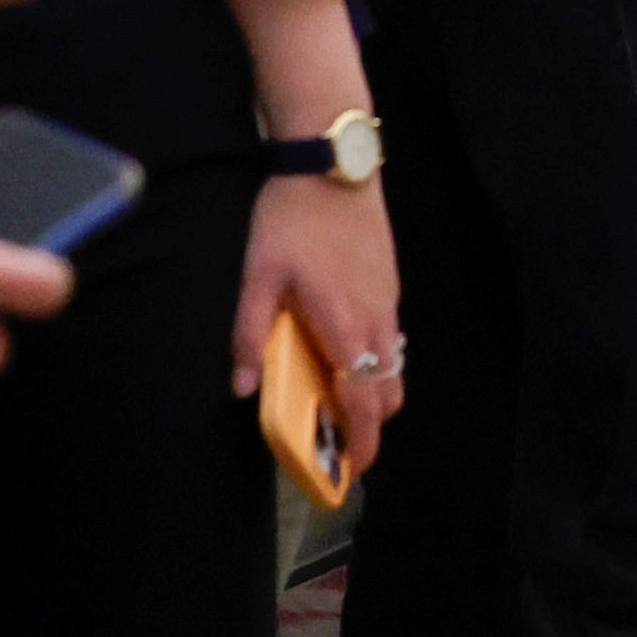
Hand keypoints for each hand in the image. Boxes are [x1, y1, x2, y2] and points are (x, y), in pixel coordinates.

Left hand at [235, 172, 402, 480]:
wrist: (334, 169)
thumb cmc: (292, 222)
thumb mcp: (256, 277)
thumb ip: (249, 334)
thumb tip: (242, 387)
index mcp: (344, 328)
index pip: (363, 400)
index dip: (362, 439)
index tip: (354, 467)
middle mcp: (376, 322)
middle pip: (389, 390)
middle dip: (371, 422)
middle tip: (340, 437)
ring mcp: (389, 302)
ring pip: (394, 364)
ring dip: (375, 391)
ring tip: (341, 397)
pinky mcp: (390, 284)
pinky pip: (391, 337)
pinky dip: (376, 360)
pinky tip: (344, 347)